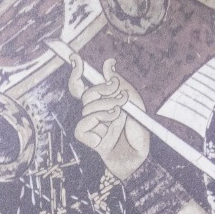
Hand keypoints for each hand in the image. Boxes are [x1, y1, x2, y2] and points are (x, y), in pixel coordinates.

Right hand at [70, 66, 149, 181]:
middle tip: (120, 94)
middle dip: (104, 90)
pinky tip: (112, 130)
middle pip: (87, 93)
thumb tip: (108, 64)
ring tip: (122, 114)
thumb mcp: (133, 102)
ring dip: (108, 108)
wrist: (139, 155)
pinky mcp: (84, 137)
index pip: (82, 85)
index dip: (76, 71)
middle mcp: (92, 111)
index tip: (75, 58)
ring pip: (88, 107)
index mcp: (100, 102)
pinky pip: (85, 123)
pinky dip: (102, 123)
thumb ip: (119, 83)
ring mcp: (87, 124)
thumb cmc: (136, 130)